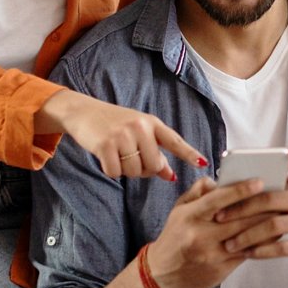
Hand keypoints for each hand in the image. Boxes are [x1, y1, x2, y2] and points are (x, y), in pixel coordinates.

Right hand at [39, 89, 207, 180]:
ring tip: (117, 153)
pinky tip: (106, 157)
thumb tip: (170, 175)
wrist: (84, 112)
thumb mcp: (138, 133)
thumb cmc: (115, 124)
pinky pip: (116, 173)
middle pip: (153, 166)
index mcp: (152, 123)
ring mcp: (122, 135)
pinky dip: (111, 170)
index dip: (189, 153)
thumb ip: (155, 152)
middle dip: (143, 170)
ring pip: (134, 172)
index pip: (174, 140)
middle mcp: (140, 127)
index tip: (203, 163)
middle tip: (131, 158)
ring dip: (126, 170)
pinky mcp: (105, 145)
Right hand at [146, 177, 273, 287]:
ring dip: (267, 225)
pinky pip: (247, 254)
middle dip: (263, 207)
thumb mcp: (179, 209)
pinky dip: (263, 243)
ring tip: (283, 212)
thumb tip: (219, 179)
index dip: (240, 190)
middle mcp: (200, 235)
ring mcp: (211, 254)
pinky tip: (274, 234)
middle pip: (238, 219)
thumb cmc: (174, 237)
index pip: (218, 200)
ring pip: (247, 237)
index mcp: (190, 216)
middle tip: (282, 195)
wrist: (162, 274)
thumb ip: (199, 191)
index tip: (259, 182)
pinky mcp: (221, 270)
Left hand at [214, 146, 287, 271]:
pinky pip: (282, 247)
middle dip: (243, 208)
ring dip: (247, 235)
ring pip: (275, 225)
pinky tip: (247, 253)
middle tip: (220, 216)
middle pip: (276, 198)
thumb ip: (285, 186)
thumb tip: (246, 175)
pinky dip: (261, 251)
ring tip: (230, 243)